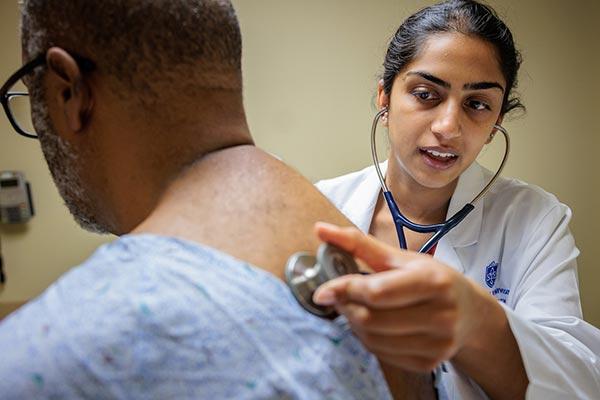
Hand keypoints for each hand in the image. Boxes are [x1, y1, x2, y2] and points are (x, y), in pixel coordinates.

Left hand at [312, 222, 489, 372]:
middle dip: (347, 307)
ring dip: (354, 324)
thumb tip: (320, 229)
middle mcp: (441, 315)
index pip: (378, 292)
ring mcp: (438, 343)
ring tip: (355, 309)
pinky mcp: (430, 363)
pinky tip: (371, 326)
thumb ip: (359, 243)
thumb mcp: (400, 257)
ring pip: (374, 340)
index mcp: (433, 281)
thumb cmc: (431, 278)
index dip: (345, 290)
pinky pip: (383, 355)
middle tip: (339, 298)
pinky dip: (368, 340)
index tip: (323, 290)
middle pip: (372, 319)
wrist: (470, 312)